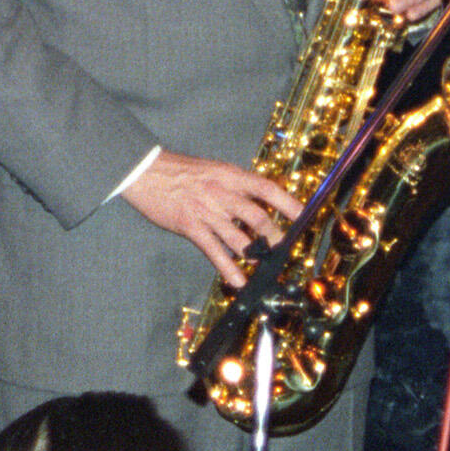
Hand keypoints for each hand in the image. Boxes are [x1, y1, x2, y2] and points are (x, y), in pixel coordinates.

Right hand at [124, 150, 306, 283]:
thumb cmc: (182, 171)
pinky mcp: (190, 226)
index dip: (288, 203)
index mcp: (231, 176)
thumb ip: (236, 185)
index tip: (303, 215)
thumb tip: (259, 201)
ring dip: (255, 253)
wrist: (145, 171)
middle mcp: (223, 193)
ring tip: (266, 266)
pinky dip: (228, 267)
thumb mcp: (216, 170)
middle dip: (275, 236)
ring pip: (239, 236)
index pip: (267, 188)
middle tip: (285, 248)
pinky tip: (238, 280)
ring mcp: (207, 211)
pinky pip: (214, 250)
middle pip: (258, 216)